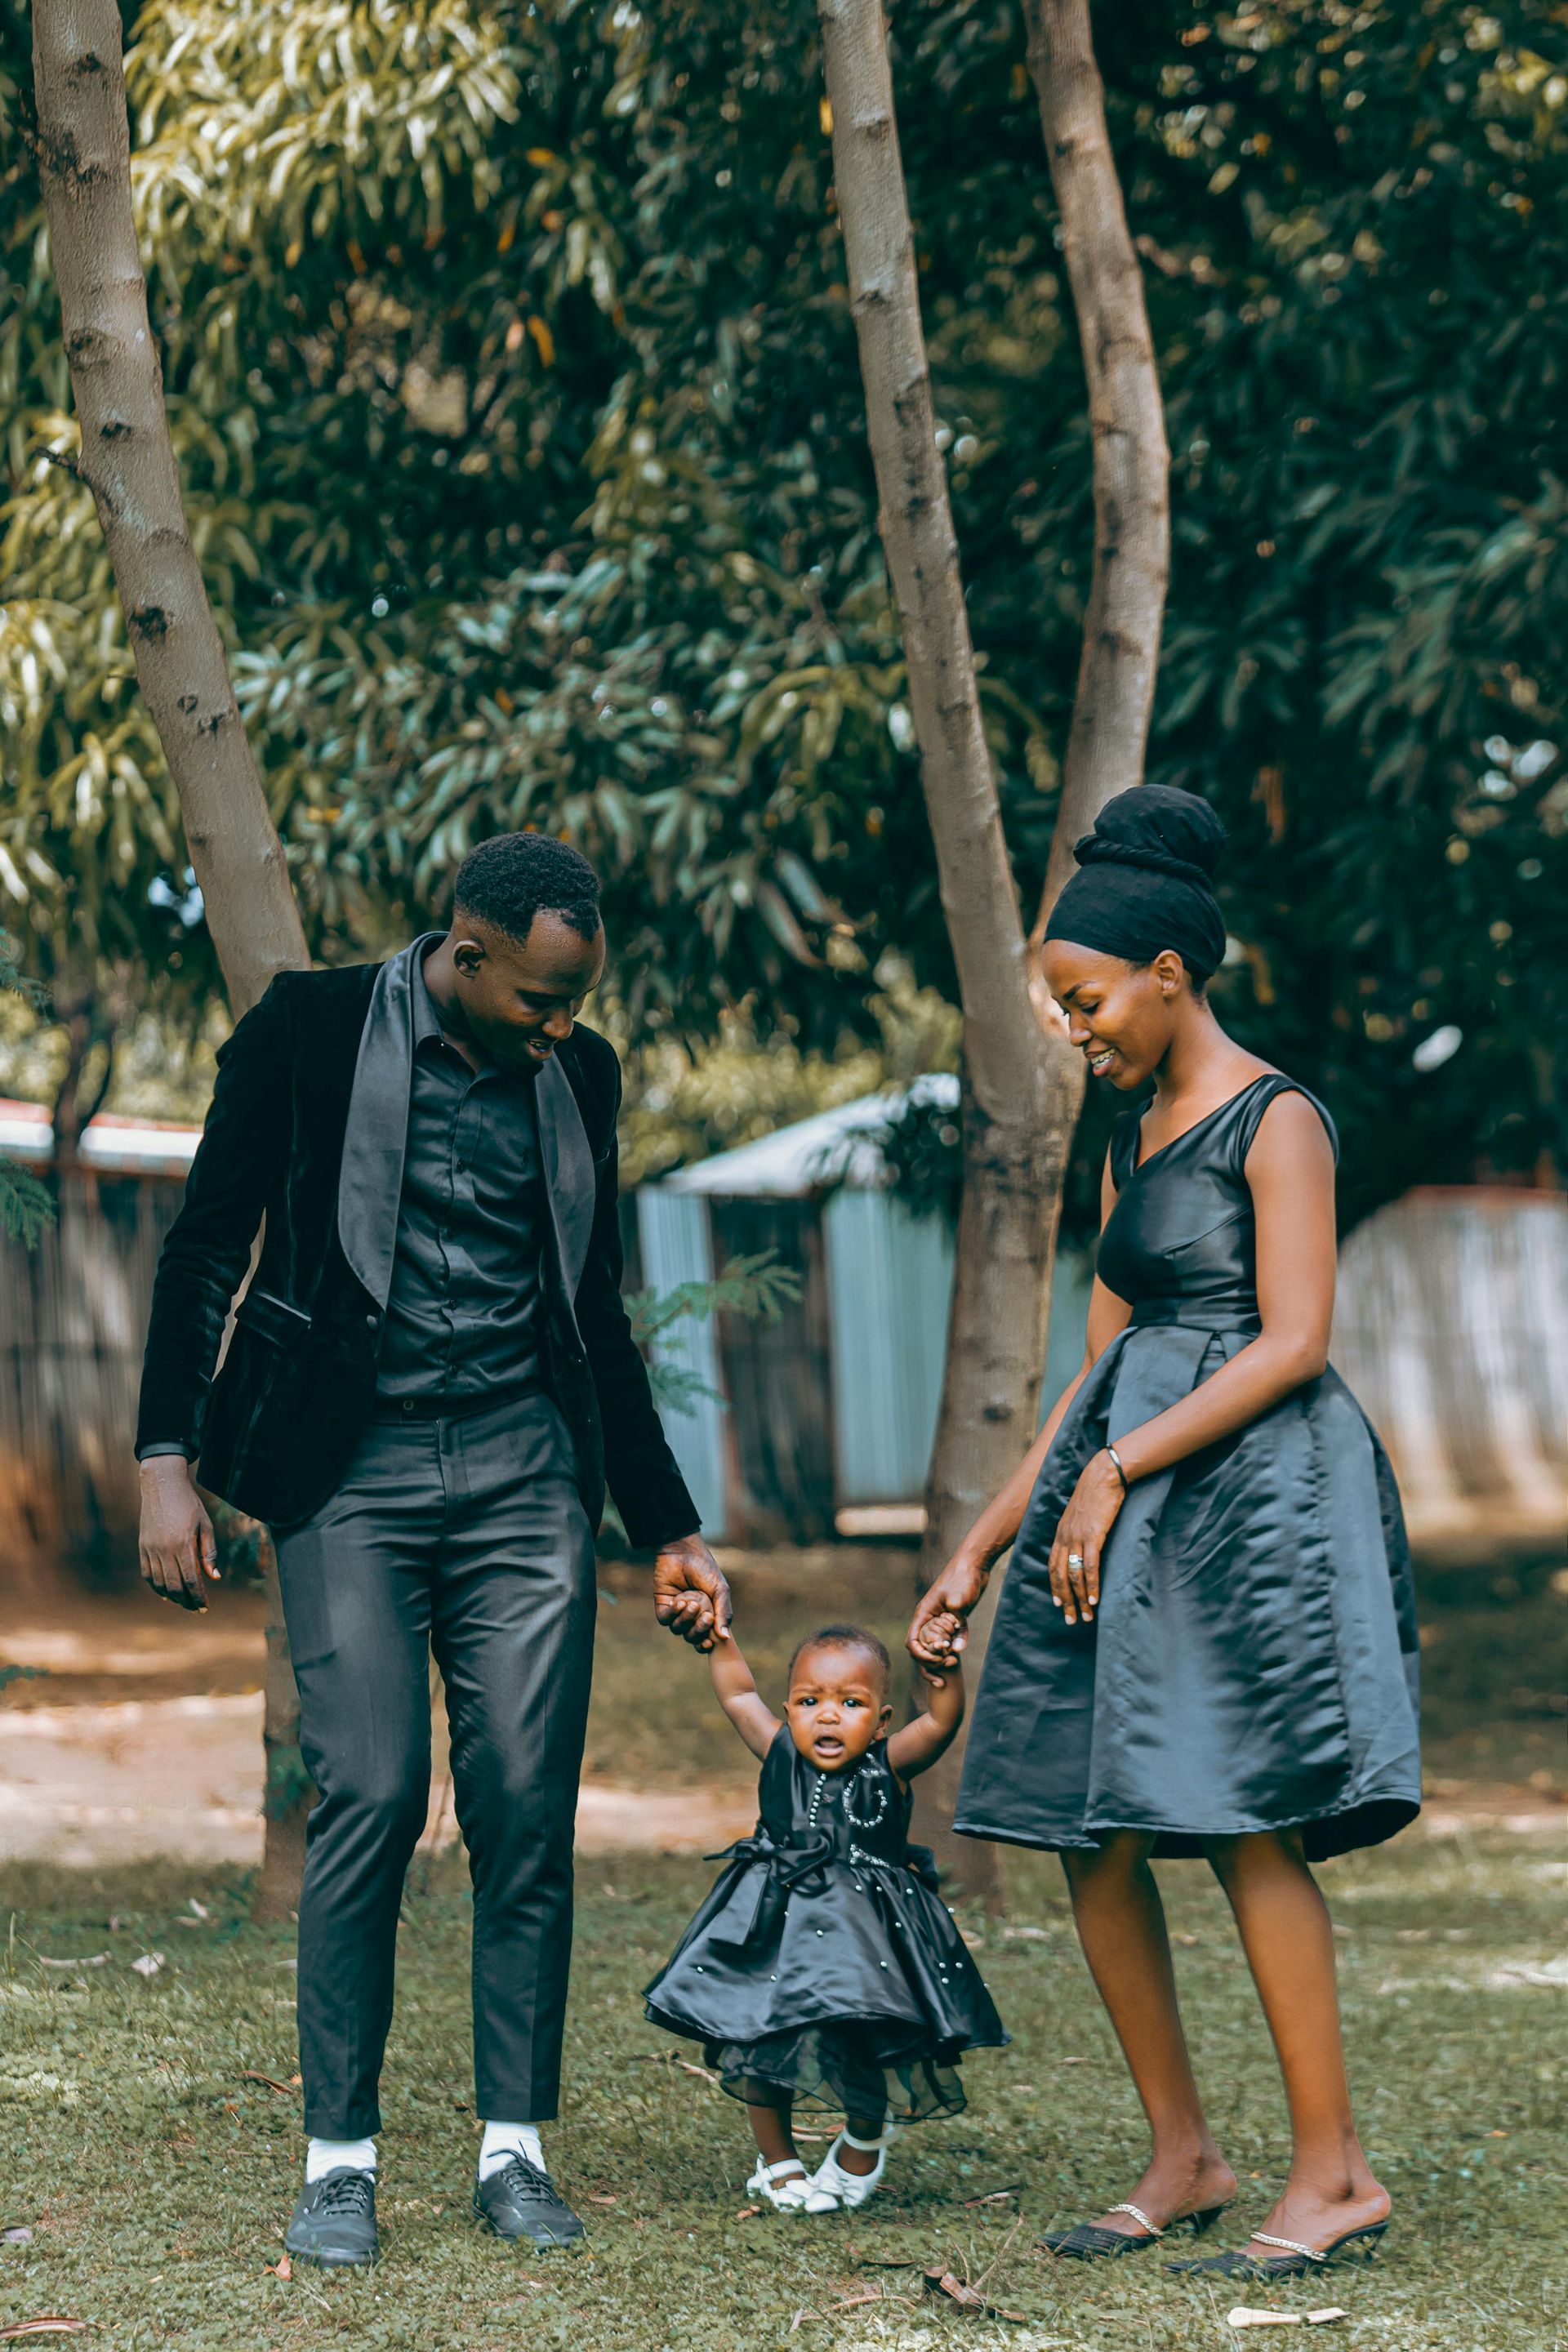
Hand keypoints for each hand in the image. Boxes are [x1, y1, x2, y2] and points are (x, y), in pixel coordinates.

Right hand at [138, 1456, 219, 1611]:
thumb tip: (214, 1577)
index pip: (191, 1580)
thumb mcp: (205, 1524)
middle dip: (186, 1601)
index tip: (205, 1607)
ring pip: (159, 1583)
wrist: (162, 1486)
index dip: (198, 1597)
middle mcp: (164, 1549)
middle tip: (196, 1608)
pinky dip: (156, 1586)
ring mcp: (150, 1549)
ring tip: (183, 1601)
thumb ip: (209, 1552)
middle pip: (174, 1586)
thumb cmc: (189, 1504)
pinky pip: (147, 1573)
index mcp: (183, 1544)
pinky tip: (165, 1592)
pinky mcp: (142, 1546)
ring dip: (171, 1596)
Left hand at [652, 1534, 731, 1652]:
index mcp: (707, 1615)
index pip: (705, 1638)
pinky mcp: (663, 1605)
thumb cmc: (705, 1569)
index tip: (709, 1641)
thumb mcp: (720, 1590)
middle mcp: (691, 1617)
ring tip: (692, 1603)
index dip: (705, 1644)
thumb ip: (724, 1613)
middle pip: (692, 1637)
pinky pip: (665, 1620)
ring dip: (686, 1619)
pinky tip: (679, 1600)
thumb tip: (724, 1637)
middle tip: (706, 1616)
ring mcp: (676, 1612)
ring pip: (678, 1630)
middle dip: (698, 1630)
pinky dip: (673, 1613)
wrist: (684, 1552)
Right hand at [907, 1554, 988, 1673]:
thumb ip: (957, 1623)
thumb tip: (957, 1648)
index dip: (920, 1654)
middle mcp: (930, 1617)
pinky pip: (953, 1636)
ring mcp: (942, 1618)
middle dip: (932, 1658)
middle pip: (923, 1646)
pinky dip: (956, 1644)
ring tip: (954, 1661)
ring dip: (944, 1654)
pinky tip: (961, 1647)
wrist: (975, 1563)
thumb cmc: (962, 1577)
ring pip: (938, 1643)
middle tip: (948, 1662)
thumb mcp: (958, 1599)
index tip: (936, 1658)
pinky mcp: (955, 1618)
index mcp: (924, 1613)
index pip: (912, 1640)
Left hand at [1048, 1450, 1125, 1625]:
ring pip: (1073, 1575)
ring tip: (1085, 1615)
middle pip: (1059, 1576)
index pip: (1052, 1566)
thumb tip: (1082, 1545)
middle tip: (1071, 1620)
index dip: (1054, 1587)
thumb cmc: (1095, 1493)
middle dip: (1064, 1601)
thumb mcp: (1080, 1514)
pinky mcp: (1093, 1536)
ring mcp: (1077, 1538)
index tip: (1058, 1604)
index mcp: (1060, 1533)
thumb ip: (1078, 1530)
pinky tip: (1094, 1599)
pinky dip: (1091, 1585)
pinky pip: (1089, 1566)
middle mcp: (1064, 1538)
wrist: (1102, 1475)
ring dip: (1079, 1598)